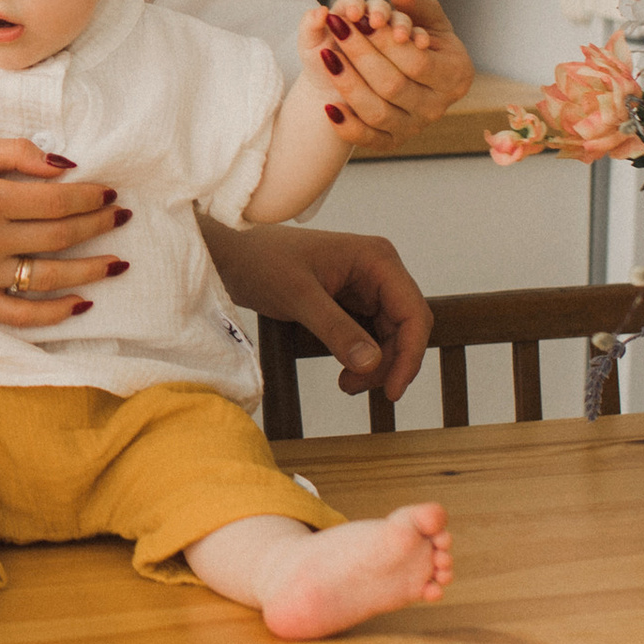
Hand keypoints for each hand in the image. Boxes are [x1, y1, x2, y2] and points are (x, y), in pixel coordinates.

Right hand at [0, 138, 123, 327]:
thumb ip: (13, 152)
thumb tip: (63, 164)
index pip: (58, 201)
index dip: (91, 198)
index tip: (111, 194)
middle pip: (61, 236)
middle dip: (98, 225)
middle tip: (121, 218)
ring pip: (50, 277)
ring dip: (91, 270)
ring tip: (118, 263)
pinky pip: (22, 314)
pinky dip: (56, 312)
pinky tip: (82, 303)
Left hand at [201, 217, 429, 400]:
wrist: (230, 253)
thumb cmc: (260, 260)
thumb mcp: (298, 297)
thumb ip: (336, 329)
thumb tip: (372, 364)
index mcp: (377, 259)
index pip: (413, 313)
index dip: (410, 355)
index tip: (392, 390)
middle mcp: (379, 271)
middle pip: (406, 329)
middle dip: (388, 364)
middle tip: (353, 387)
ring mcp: (366, 287)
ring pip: (390, 337)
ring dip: (375, 366)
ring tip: (345, 384)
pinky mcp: (351, 302)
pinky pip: (371, 337)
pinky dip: (363, 359)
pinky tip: (344, 374)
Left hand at [314, 0, 473, 153]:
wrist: (409, 78)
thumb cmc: (418, 41)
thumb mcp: (426, 18)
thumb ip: (415, 2)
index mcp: (455, 75)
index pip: (417, 61)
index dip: (385, 39)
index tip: (359, 16)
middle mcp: (437, 106)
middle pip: (393, 85)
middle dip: (361, 54)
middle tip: (336, 27)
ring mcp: (414, 127)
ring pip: (377, 112)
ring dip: (347, 84)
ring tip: (325, 56)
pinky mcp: (392, 141)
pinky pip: (367, 140)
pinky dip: (347, 126)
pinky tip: (328, 105)